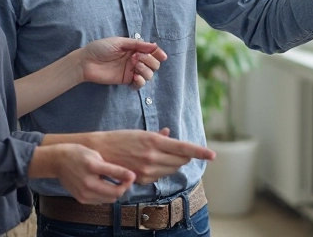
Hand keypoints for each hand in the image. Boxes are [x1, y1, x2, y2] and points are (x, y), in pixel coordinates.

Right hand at [52, 144, 135, 203]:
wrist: (57, 161)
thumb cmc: (78, 154)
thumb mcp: (95, 155)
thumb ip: (111, 166)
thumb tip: (129, 175)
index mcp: (92, 167)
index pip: (116, 175)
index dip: (128, 177)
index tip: (133, 175)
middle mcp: (88, 183)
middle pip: (115, 193)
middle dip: (124, 187)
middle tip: (126, 180)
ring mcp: (84, 194)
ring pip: (109, 199)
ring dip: (116, 192)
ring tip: (116, 183)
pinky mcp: (81, 199)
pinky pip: (100, 201)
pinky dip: (106, 195)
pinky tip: (105, 186)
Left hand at [79, 37, 166, 89]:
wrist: (86, 61)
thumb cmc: (100, 48)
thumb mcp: (119, 41)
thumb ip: (137, 44)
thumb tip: (154, 46)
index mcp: (134, 49)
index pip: (151, 52)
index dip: (158, 53)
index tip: (162, 55)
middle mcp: (135, 60)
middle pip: (153, 64)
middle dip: (150, 61)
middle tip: (137, 58)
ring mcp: (131, 71)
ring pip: (149, 75)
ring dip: (146, 70)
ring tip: (135, 66)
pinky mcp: (125, 80)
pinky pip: (139, 84)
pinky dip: (140, 82)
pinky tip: (135, 77)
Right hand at [90, 128, 215, 184]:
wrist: (99, 152)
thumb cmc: (120, 139)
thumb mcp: (140, 133)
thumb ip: (158, 136)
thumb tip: (170, 134)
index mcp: (154, 141)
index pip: (183, 148)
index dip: (200, 152)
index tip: (212, 155)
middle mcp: (152, 157)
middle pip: (181, 161)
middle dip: (184, 156)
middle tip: (179, 151)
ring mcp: (147, 170)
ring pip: (172, 170)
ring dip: (173, 164)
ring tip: (160, 156)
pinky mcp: (142, 179)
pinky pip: (160, 176)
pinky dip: (161, 171)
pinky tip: (150, 164)